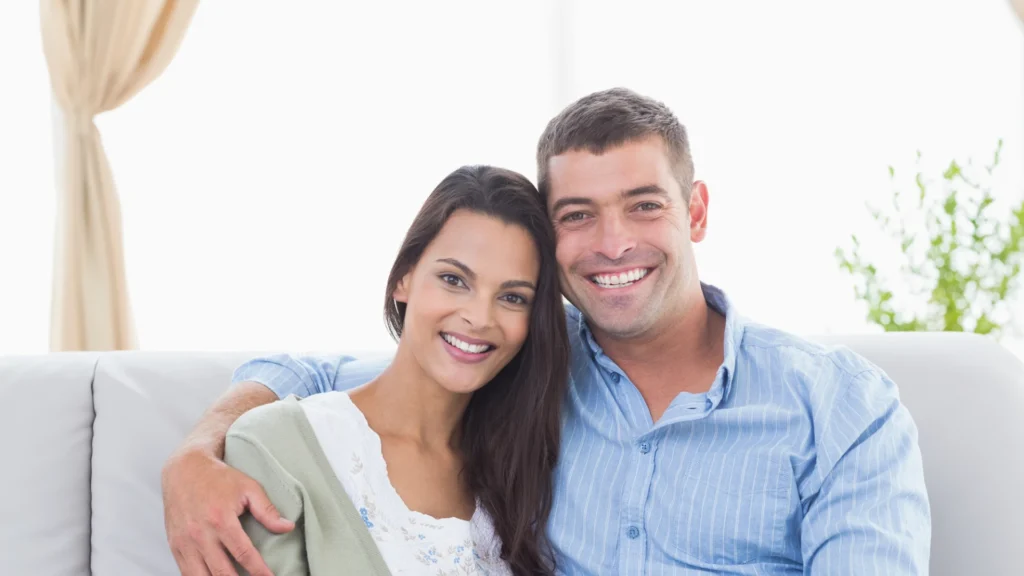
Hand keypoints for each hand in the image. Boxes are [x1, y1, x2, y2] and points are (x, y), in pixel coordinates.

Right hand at [162, 449, 294, 575]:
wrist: (184, 469)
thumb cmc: (218, 478)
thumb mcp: (248, 488)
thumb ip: (267, 510)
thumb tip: (288, 527)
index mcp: (221, 520)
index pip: (244, 554)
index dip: (259, 571)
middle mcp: (201, 534)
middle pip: (222, 572)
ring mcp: (185, 543)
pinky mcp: (175, 546)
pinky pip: (186, 573)